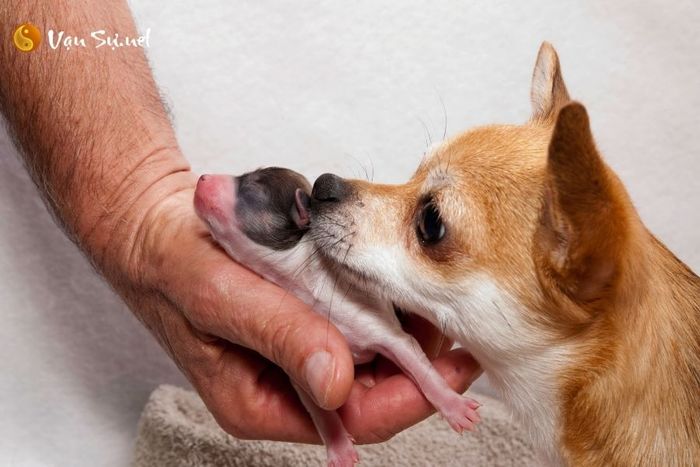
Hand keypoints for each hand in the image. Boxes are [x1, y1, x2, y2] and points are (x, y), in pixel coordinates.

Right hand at [124, 178, 481, 443]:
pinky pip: (355, 318)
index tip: (456, 370)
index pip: (353, 417)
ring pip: (369, 353)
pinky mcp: (304, 314)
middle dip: (420, 363)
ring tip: (440, 301)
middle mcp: (287, 381)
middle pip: (372, 389)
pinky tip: (402, 282)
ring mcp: (298, 348)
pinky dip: (382, 301)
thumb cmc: (171, 261)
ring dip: (406, 330)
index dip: (412, 397)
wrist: (154, 222)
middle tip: (462, 325)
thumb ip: (277, 336)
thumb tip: (336, 384)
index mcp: (261, 400)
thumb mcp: (217, 297)